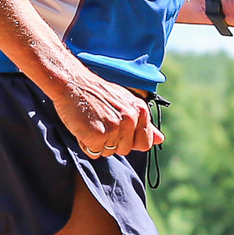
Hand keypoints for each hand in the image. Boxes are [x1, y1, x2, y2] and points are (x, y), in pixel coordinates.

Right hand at [49, 69, 164, 157]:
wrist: (72, 82)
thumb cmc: (97, 94)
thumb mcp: (126, 103)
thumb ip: (144, 124)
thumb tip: (161, 139)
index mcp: (140, 110)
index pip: (144, 143)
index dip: (128, 140)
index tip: (117, 127)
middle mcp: (130, 119)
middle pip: (125, 150)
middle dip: (111, 141)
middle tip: (100, 121)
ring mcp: (114, 127)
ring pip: (108, 152)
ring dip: (97, 143)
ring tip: (91, 122)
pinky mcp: (98, 135)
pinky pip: (94, 152)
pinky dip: (86, 144)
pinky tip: (83, 127)